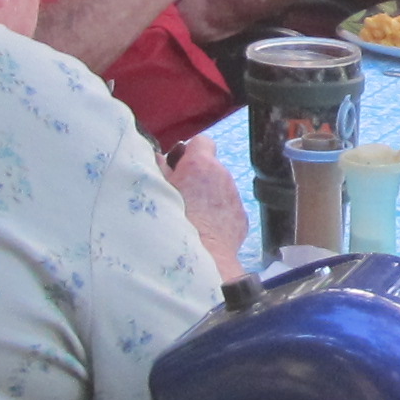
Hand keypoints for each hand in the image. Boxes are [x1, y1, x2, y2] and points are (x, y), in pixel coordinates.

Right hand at [166, 138, 251, 279]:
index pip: (202, 141)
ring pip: (220, 189)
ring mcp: (235, 196)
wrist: (201, 257)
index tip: (180, 166)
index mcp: (201, 164)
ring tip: (193, 216)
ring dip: (209, 197)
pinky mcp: (241, 217)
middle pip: (211, 167)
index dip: (191, 151)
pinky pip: (228, 209)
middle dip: (198, 176)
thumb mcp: (157, 190)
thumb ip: (158, 169)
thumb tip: (158, 158)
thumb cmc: (173, 221)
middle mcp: (223, 175)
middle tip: (182, 194)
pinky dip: (219, 215)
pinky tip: (206, 230)